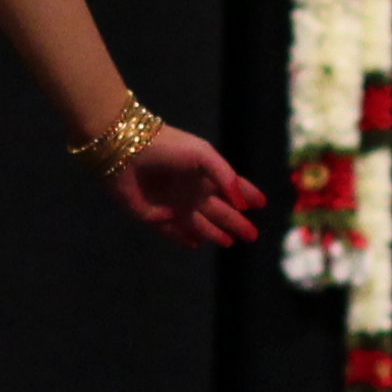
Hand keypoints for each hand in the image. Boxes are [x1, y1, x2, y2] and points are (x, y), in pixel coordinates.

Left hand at [102, 122, 268, 250]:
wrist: (129, 151)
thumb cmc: (169, 148)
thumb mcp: (204, 156)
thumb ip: (226, 177)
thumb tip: (242, 205)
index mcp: (205, 174)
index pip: (231, 186)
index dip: (247, 194)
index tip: (262, 204)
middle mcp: (191, 190)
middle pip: (219, 211)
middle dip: (236, 222)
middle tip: (253, 235)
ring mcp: (174, 204)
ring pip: (199, 224)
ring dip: (215, 233)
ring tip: (230, 243)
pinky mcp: (154, 217)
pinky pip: (174, 232)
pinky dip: (185, 239)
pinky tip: (197, 244)